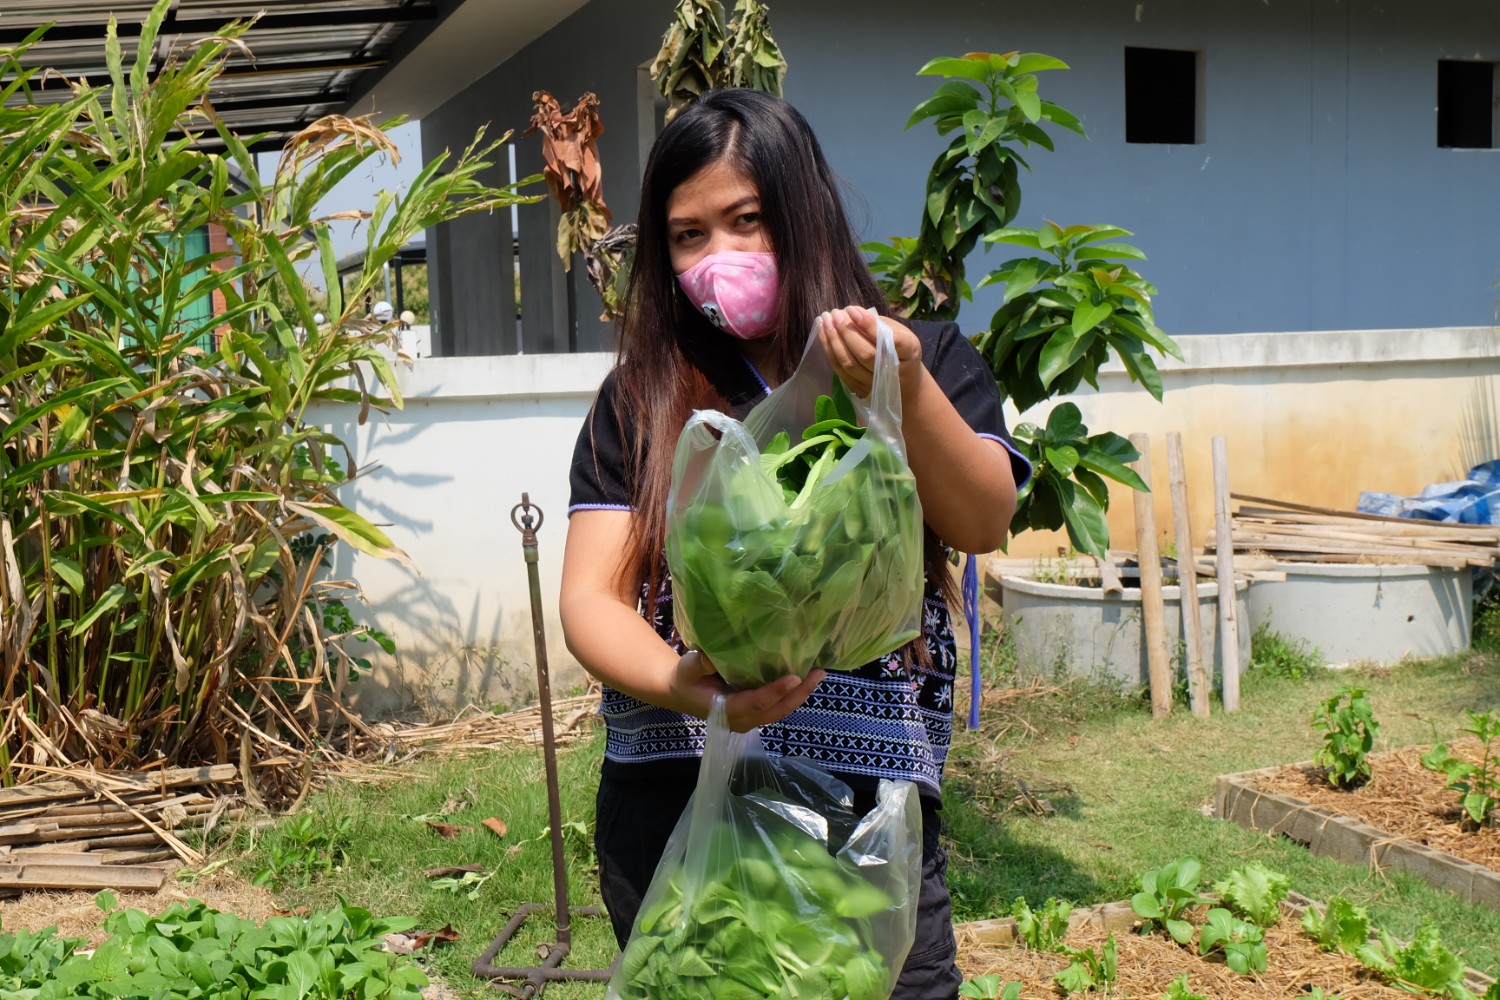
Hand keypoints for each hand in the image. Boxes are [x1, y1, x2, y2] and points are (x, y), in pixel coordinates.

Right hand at [672, 650, 826, 731]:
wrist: (682, 693)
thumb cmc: (686, 679)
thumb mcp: (686, 668)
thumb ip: (699, 664)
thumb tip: (713, 657)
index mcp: (724, 711)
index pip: (755, 704)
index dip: (775, 692)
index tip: (794, 677)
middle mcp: (742, 720)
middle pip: (776, 711)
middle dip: (799, 694)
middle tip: (818, 673)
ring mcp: (750, 720)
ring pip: (780, 711)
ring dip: (801, 695)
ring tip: (819, 674)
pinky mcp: (756, 714)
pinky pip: (778, 707)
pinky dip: (794, 694)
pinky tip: (806, 679)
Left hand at [817, 305, 923, 398]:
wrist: (905, 383)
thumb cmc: (901, 351)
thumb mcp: (899, 333)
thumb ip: (879, 323)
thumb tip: (852, 312)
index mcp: (909, 352)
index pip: (889, 340)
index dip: (868, 325)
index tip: (851, 310)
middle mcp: (893, 371)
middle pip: (865, 354)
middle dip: (846, 331)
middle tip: (835, 313)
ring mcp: (875, 384)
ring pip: (850, 364)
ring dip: (833, 340)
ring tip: (825, 320)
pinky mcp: (861, 390)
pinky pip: (840, 371)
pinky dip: (829, 351)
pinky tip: (823, 333)